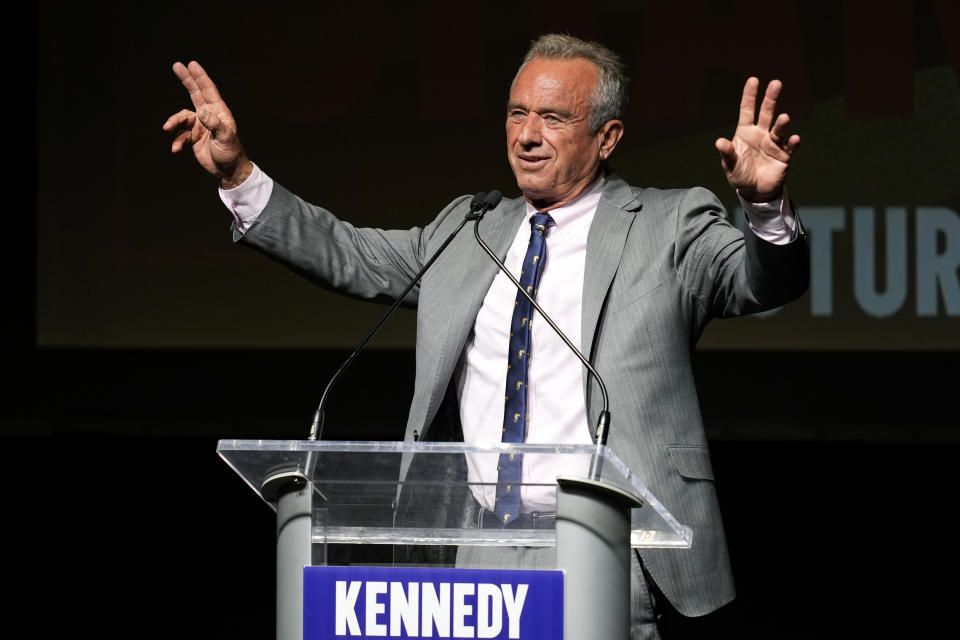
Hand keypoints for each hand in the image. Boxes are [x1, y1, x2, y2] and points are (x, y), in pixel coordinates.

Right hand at [162, 61, 251, 188]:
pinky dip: (176, 141)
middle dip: (186, 79)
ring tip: (167, 128)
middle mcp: (208, 116)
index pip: (208, 90)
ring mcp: (200, 126)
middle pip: (195, 93)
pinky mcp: (194, 138)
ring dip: (174, 122)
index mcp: (219, 112)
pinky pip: (180, 135)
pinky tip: (175, 149)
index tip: (192, 64)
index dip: (200, 77)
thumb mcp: (225, 138)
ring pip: (182, 117)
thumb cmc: (231, 153)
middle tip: (176, 65)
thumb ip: (214, 125)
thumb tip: (201, 113)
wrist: (228, 171)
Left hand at [715, 77, 799, 201]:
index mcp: (746, 133)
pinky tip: (794, 139)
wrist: (754, 192)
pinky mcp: (784, 156)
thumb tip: (719, 142)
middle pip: (766, 113)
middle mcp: (761, 134)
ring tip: (784, 118)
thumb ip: (727, 153)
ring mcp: (774, 144)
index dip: (750, 96)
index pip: (747, 110)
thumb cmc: (740, 175)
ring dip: (782, 124)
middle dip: (771, 98)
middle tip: (776, 83)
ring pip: (779, 129)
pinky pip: (790, 147)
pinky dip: (792, 143)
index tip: (753, 80)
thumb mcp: (730, 165)